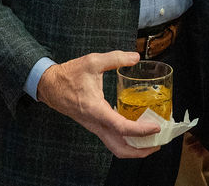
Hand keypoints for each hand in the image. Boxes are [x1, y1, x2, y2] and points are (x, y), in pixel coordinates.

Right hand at [37, 50, 159, 158]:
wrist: (50, 86)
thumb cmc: (69, 75)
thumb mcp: (93, 61)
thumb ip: (115, 58)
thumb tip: (135, 57)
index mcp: (96, 110)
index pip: (121, 127)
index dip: (141, 130)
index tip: (156, 126)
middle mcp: (95, 123)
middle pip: (120, 148)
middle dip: (141, 150)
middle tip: (158, 142)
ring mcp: (94, 127)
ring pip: (115, 147)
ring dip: (134, 149)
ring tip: (152, 140)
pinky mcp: (94, 126)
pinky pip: (112, 140)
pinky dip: (127, 141)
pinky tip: (137, 131)